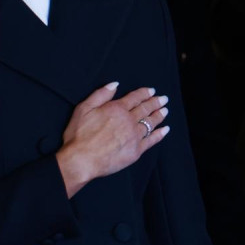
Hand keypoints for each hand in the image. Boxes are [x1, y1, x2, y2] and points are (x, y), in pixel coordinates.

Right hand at [56, 82, 169, 197]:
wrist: (81, 160)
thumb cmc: (79, 135)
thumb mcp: (84, 109)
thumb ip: (100, 95)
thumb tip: (115, 84)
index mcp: (117, 109)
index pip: (135, 98)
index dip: (144, 93)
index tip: (152, 91)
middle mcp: (129, 121)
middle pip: (146, 109)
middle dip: (156, 102)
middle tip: (164, 99)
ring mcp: (134, 136)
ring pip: (150, 123)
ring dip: (159, 115)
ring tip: (165, 111)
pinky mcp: (136, 150)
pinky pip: (152, 140)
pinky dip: (160, 134)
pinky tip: (165, 130)